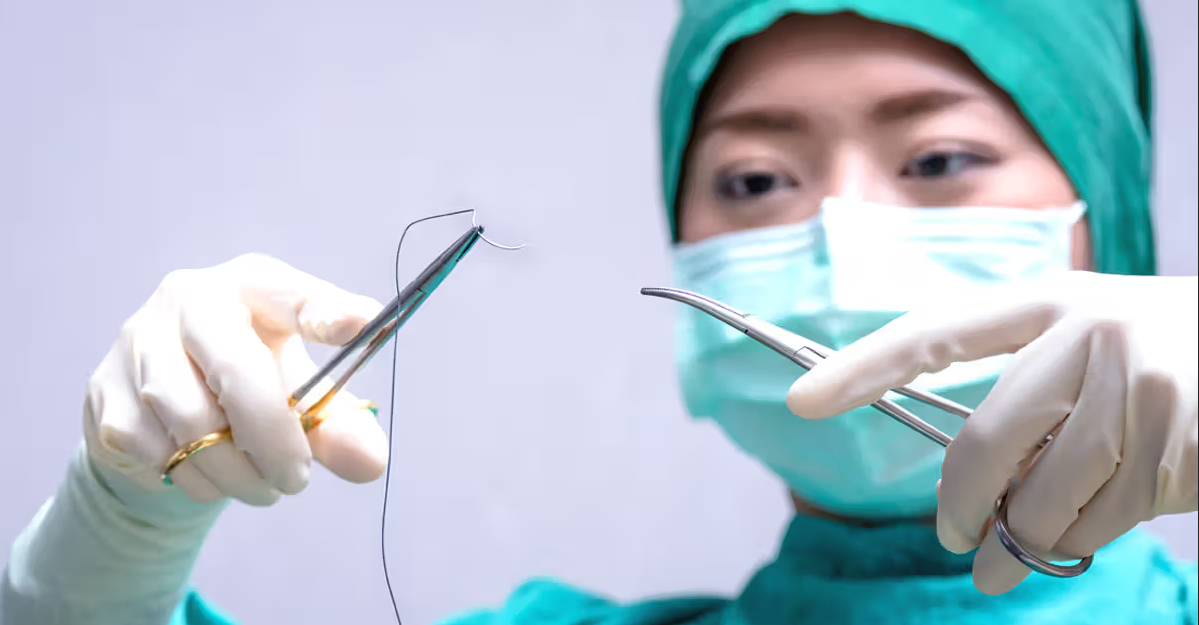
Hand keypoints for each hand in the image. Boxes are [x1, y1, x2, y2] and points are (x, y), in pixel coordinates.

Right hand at [84, 254, 389, 507]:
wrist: (164, 417)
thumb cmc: (250, 387)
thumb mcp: (301, 395)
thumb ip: (338, 424)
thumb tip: (370, 463)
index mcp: (252, 285)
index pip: (291, 292)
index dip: (325, 311)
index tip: (360, 325)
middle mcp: (189, 299)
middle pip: (236, 366)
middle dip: (274, 435)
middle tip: (297, 480)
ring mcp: (138, 341)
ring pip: (191, 420)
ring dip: (236, 470)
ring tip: (264, 487)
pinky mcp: (105, 391)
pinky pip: (155, 448)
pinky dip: (195, 477)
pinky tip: (213, 477)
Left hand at [786, 271, 1197, 593]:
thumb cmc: (1162, 354)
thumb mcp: (1091, 344)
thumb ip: (1024, 395)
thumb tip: (967, 485)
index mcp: (1052, 300)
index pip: (935, 332)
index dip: (863, 367)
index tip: (803, 398)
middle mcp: (1092, 335)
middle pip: (982, 443)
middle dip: (955, 505)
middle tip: (948, 535)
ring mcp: (1137, 392)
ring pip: (1039, 498)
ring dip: (1015, 543)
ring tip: (1002, 558)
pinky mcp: (1175, 450)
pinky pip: (1094, 524)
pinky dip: (1074, 543)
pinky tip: (1077, 533)